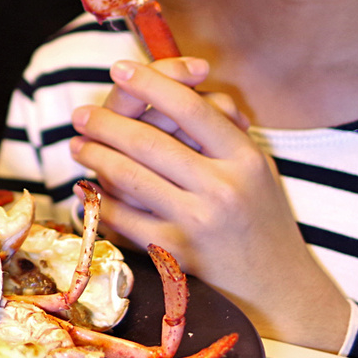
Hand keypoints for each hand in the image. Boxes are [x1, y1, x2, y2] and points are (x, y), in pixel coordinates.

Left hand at [69, 59, 350, 350]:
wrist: (278, 289)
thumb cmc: (261, 220)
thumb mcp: (256, 169)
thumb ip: (220, 130)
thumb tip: (171, 87)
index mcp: (245, 159)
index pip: (192, 108)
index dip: (152, 82)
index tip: (121, 68)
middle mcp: (223, 187)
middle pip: (149, 141)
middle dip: (105, 123)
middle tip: (81, 113)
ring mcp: (197, 221)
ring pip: (129, 177)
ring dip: (95, 157)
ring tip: (79, 145)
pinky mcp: (176, 252)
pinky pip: (125, 217)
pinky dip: (101, 201)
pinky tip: (87, 189)